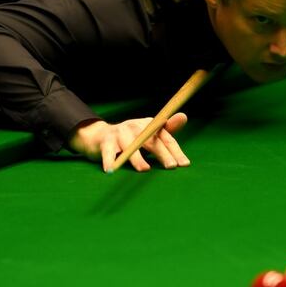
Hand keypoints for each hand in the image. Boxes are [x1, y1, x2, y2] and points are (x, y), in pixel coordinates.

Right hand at [68, 113, 190, 171]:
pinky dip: (109, 160)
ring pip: (130, 146)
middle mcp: (135, 126)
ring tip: (144, 169)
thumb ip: (167, 131)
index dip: (175, 151)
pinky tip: (111, 169)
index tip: (184, 164)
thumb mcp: (150, 134)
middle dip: (162, 153)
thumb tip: (184, 116)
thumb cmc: (132, 138)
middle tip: (171, 166)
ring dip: (137, 158)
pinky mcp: (105, 141)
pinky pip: (108, 152)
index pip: (165, 138)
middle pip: (151, 140)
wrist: (101, 136)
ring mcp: (120, 133)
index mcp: (149, 125)